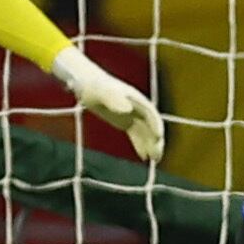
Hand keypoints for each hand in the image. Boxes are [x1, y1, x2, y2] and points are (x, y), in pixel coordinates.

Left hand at [52, 46, 165, 161]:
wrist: (85, 84)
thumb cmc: (93, 86)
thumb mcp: (102, 92)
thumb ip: (114, 99)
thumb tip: (128, 110)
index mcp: (135, 98)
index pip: (150, 113)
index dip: (155, 125)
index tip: (158, 137)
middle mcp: (137, 107)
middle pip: (151, 125)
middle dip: (156, 140)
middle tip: (157, 155)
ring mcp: (131, 114)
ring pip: (146, 132)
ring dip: (151, 145)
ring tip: (155, 160)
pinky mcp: (124, 121)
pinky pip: (136, 135)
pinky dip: (140, 145)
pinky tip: (143, 157)